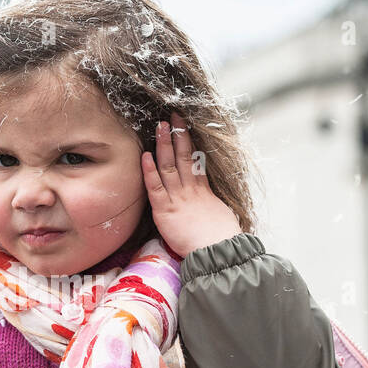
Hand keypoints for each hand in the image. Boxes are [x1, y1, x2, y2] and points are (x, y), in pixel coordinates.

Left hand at [142, 112, 240, 255]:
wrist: (218, 252)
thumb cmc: (222, 240)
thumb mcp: (221, 217)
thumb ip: (213, 207)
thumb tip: (215, 208)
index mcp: (204, 191)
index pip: (195, 161)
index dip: (189, 143)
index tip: (184, 126)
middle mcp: (190, 190)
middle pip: (182, 156)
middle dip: (177, 134)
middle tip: (172, 116)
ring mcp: (177, 198)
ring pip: (168, 166)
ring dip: (163, 144)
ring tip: (160, 125)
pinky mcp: (165, 210)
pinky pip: (155, 187)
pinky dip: (149, 171)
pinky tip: (145, 156)